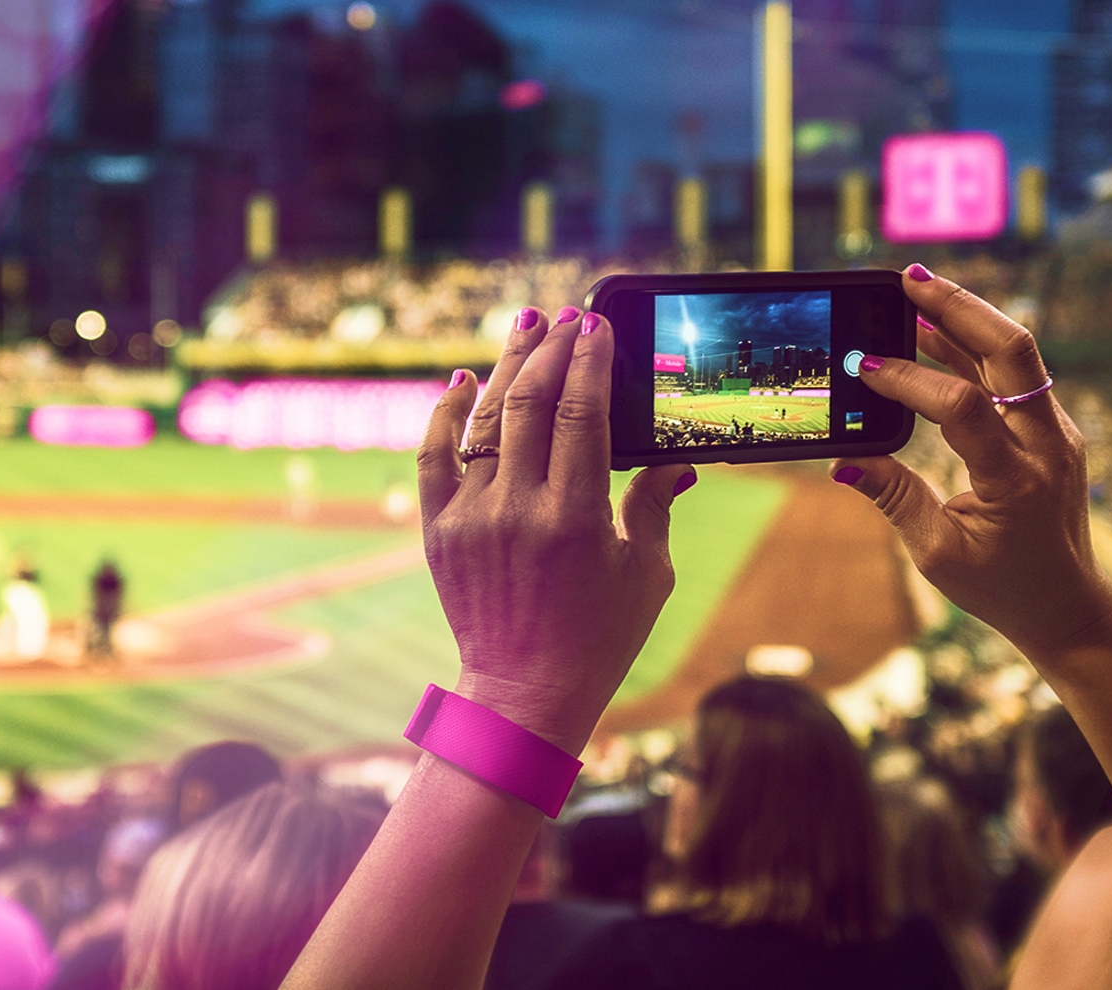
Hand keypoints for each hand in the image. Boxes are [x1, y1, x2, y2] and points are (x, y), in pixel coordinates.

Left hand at [418, 307, 692, 753]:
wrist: (524, 692)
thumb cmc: (599, 636)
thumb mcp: (647, 573)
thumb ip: (656, 505)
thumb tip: (678, 462)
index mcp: (574, 518)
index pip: (582, 414)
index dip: (590, 361)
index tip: (597, 325)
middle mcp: (516, 510)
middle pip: (531, 404)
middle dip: (550, 349)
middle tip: (566, 315)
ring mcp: (471, 518)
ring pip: (485, 421)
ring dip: (506, 366)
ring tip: (524, 325)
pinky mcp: (438, 530)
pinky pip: (433, 456)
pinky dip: (445, 413)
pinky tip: (463, 378)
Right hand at [831, 265, 1111, 656]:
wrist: (1065, 602)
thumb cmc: (1000, 585)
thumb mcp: (936, 552)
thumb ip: (893, 498)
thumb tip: (843, 462)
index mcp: (1016, 479)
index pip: (963, 407)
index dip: (910, 381)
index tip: (863, 368)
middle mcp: (1046, 444)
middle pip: (1011, 351)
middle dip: (957, 308)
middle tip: (907, 279)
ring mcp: (1054, 430)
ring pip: (1015, 353)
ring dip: (964, 318)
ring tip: (913, 293)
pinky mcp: (1047, 427)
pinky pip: (1012, 374)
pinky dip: (972, 348)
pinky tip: (934, 334)